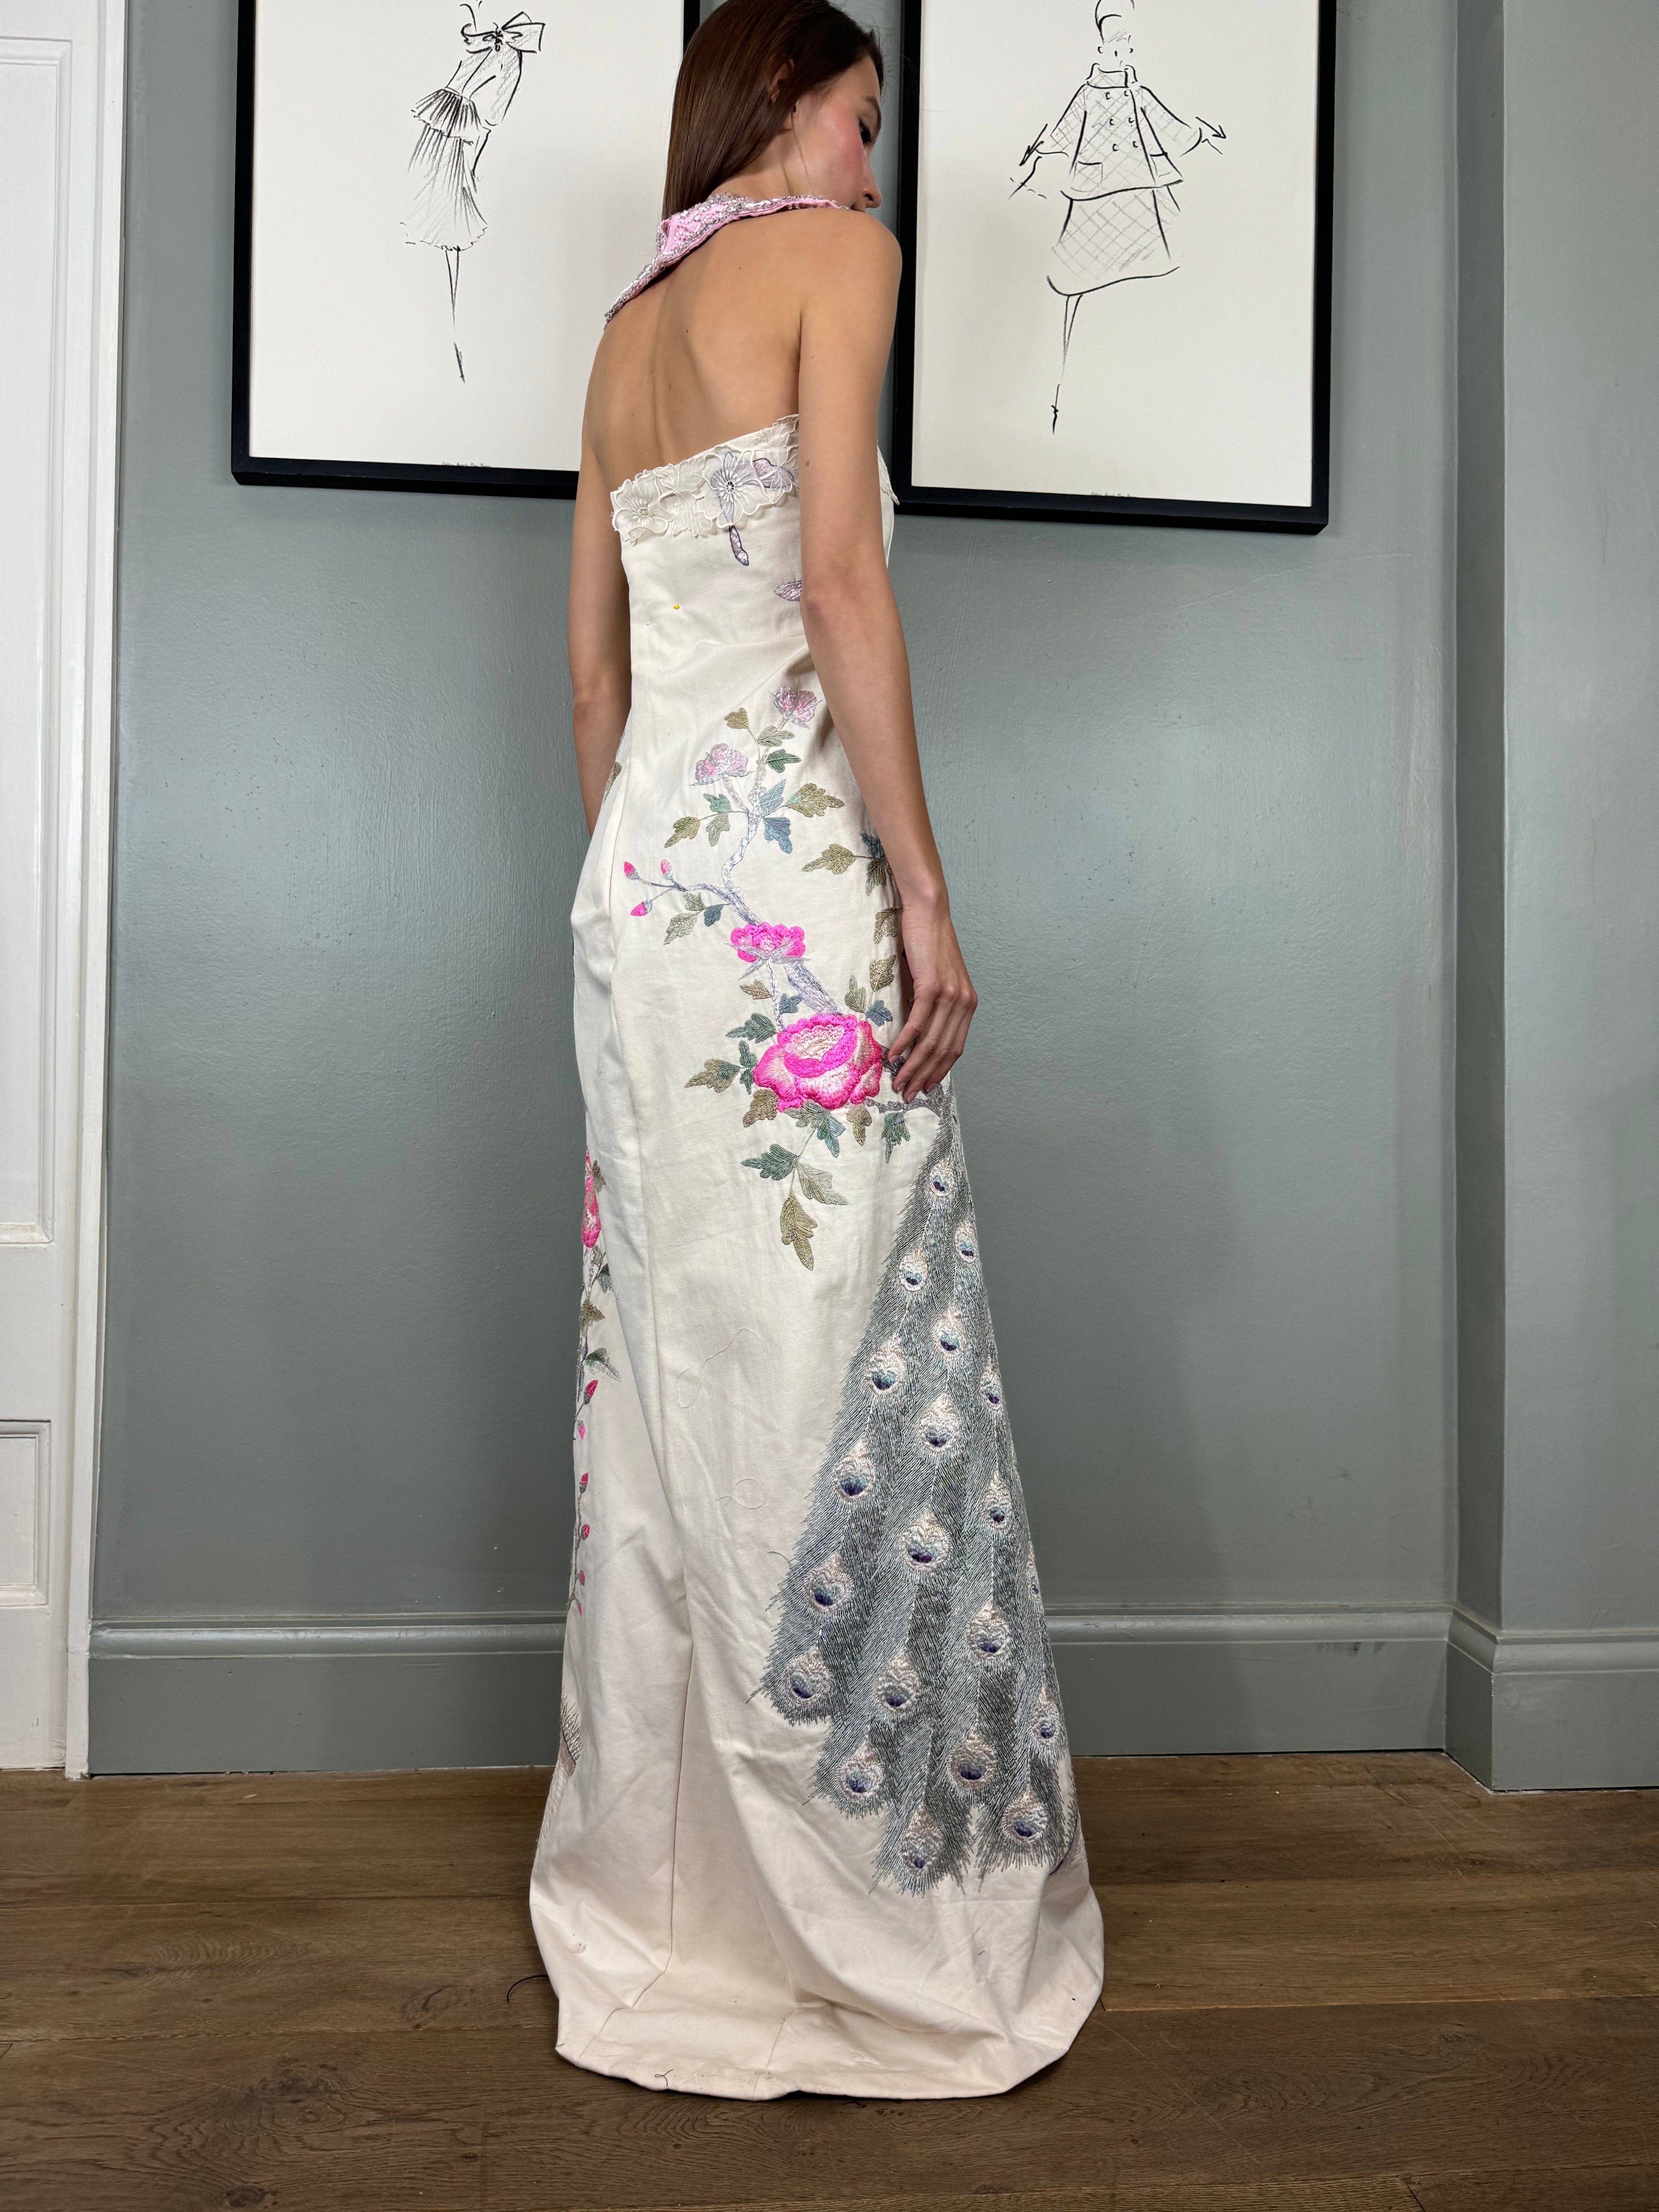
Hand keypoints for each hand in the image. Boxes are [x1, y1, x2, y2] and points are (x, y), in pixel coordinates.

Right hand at [886, 893, 977, 1102]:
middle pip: (944, 1050)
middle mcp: (963, 1002)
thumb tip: (916, 1033)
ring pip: (931, 1040)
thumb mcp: (935, 980)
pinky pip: (919, 1022)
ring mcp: (950, 994)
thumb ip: (932, 1006)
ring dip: (913, 1065)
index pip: (955, 1047)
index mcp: (967, 1004)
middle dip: (925, 1075)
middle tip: (908, 1092)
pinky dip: (906, 1041)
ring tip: (899, 1080)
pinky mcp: (933, 985)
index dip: (940, 1070)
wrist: (928, 913)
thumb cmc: (928, 945)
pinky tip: (895, 1054)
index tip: (925, 1086)